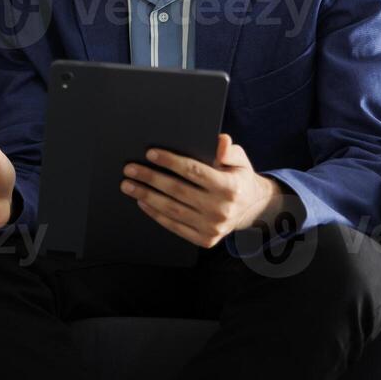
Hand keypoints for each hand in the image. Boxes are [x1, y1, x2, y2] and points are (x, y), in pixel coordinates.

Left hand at [123, 134, 283, 247]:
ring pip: (173, 210)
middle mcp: (222, 209)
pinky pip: (175, 226)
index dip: (171, 161)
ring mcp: (213, 227)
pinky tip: (142, 201)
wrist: (251, 209)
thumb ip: (229, 150)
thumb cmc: (238, 179)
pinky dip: (155, 214)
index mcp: (230, 187)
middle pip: (178, 191)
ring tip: (128, 185)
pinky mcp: (205, 239)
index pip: (194, 172)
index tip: (150, 153)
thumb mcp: (239, 161)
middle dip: (151, 178)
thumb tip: (221, 139)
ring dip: (146, 196)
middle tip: (130, 169)